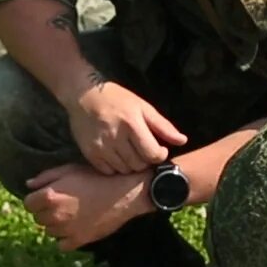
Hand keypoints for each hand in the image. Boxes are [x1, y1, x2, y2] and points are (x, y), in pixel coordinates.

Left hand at [22, 163, 148, 249]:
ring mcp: (66, 230)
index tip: (45, 197)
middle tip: (61, 204)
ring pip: (49, 232)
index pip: (28, 204)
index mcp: (49, 196)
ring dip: (55, 225)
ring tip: (70, 215)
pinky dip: (65, 239)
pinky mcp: (79, 240)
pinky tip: (74, 228)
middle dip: (45, 211)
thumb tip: (28, 185)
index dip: (35, 199)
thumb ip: (46, 177)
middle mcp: (54, 215)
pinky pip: (61, 245)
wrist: (123, 194)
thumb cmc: (96, 177)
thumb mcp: (69, 170)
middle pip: (38, 218)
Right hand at [66, 82, 186, 175]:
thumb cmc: (117, 99)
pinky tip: (117, 156)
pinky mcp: (90, 153)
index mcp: (132, 124)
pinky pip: (108, 171)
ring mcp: (101, 146)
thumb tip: (182, 141)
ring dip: (131, 165)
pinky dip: (116, 168)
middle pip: (139, 165)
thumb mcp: (142, 107)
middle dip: (146, 161)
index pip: (152, 154)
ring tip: (130, 153)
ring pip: (124, 170)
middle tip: (143, 151)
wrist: (83, 95)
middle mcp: (116, 137)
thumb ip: (163, 126)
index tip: (158, 150)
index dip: (160, 155)